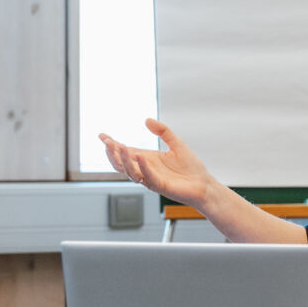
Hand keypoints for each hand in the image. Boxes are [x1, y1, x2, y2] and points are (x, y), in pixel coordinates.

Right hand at [98, 118, 214, 206]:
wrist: (205, 185)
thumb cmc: (191, 168)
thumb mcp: (177, 144)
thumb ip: (163, 132)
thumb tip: (147, 120)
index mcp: (147, 160)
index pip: (125, 152)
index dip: (112, 145)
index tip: (102, 136)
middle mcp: (146, 170)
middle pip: (122, 164)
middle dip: (113, 153)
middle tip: (108, 142)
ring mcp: (152, 179)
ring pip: (131, 172)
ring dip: (124, 160)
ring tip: (120, 147)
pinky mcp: (161, 186)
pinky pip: (149, 178)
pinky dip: (143, 168)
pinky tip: (141, 157)